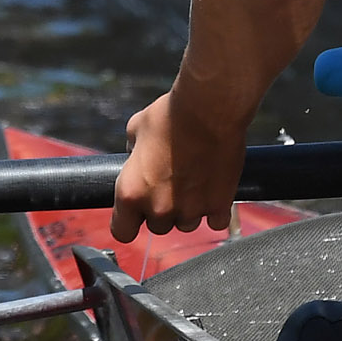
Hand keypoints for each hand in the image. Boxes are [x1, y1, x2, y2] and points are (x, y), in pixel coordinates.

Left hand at [112, 92, 241, 242]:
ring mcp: (191, 210)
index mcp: (131, 192)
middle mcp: (159, 208)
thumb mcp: (135, 130)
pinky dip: (215, 210)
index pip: (122, 231)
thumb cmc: (170, 115)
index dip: (128, 222)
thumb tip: (137, 158)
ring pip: (186, 224)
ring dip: (188, 210)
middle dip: (162, 210)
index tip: (135, 214)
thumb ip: (132, 153)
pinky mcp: (219, 205)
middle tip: (170, 184)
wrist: (208, 109)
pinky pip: (215, 221)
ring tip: (194, 181)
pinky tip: (213, 189)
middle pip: (157, 227)